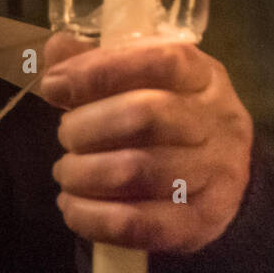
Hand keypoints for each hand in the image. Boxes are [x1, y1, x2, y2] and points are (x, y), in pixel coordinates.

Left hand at [38, 34, 253, 253]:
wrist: (219, 184)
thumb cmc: (166, 122)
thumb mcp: (143, 82)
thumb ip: (98, 62)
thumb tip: (57, 47)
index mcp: (203, 77)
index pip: (160, 60)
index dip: (99, 70)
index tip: (53, 85)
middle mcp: (217, 123)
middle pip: (144, 115)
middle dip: (84, 127)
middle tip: (66, 136)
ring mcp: (214, 176)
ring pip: (134, 171)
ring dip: (81, 173)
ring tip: (67, 173)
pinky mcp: (197, 225)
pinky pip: (134, 223)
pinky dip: (90, 216)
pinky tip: (72, 206)